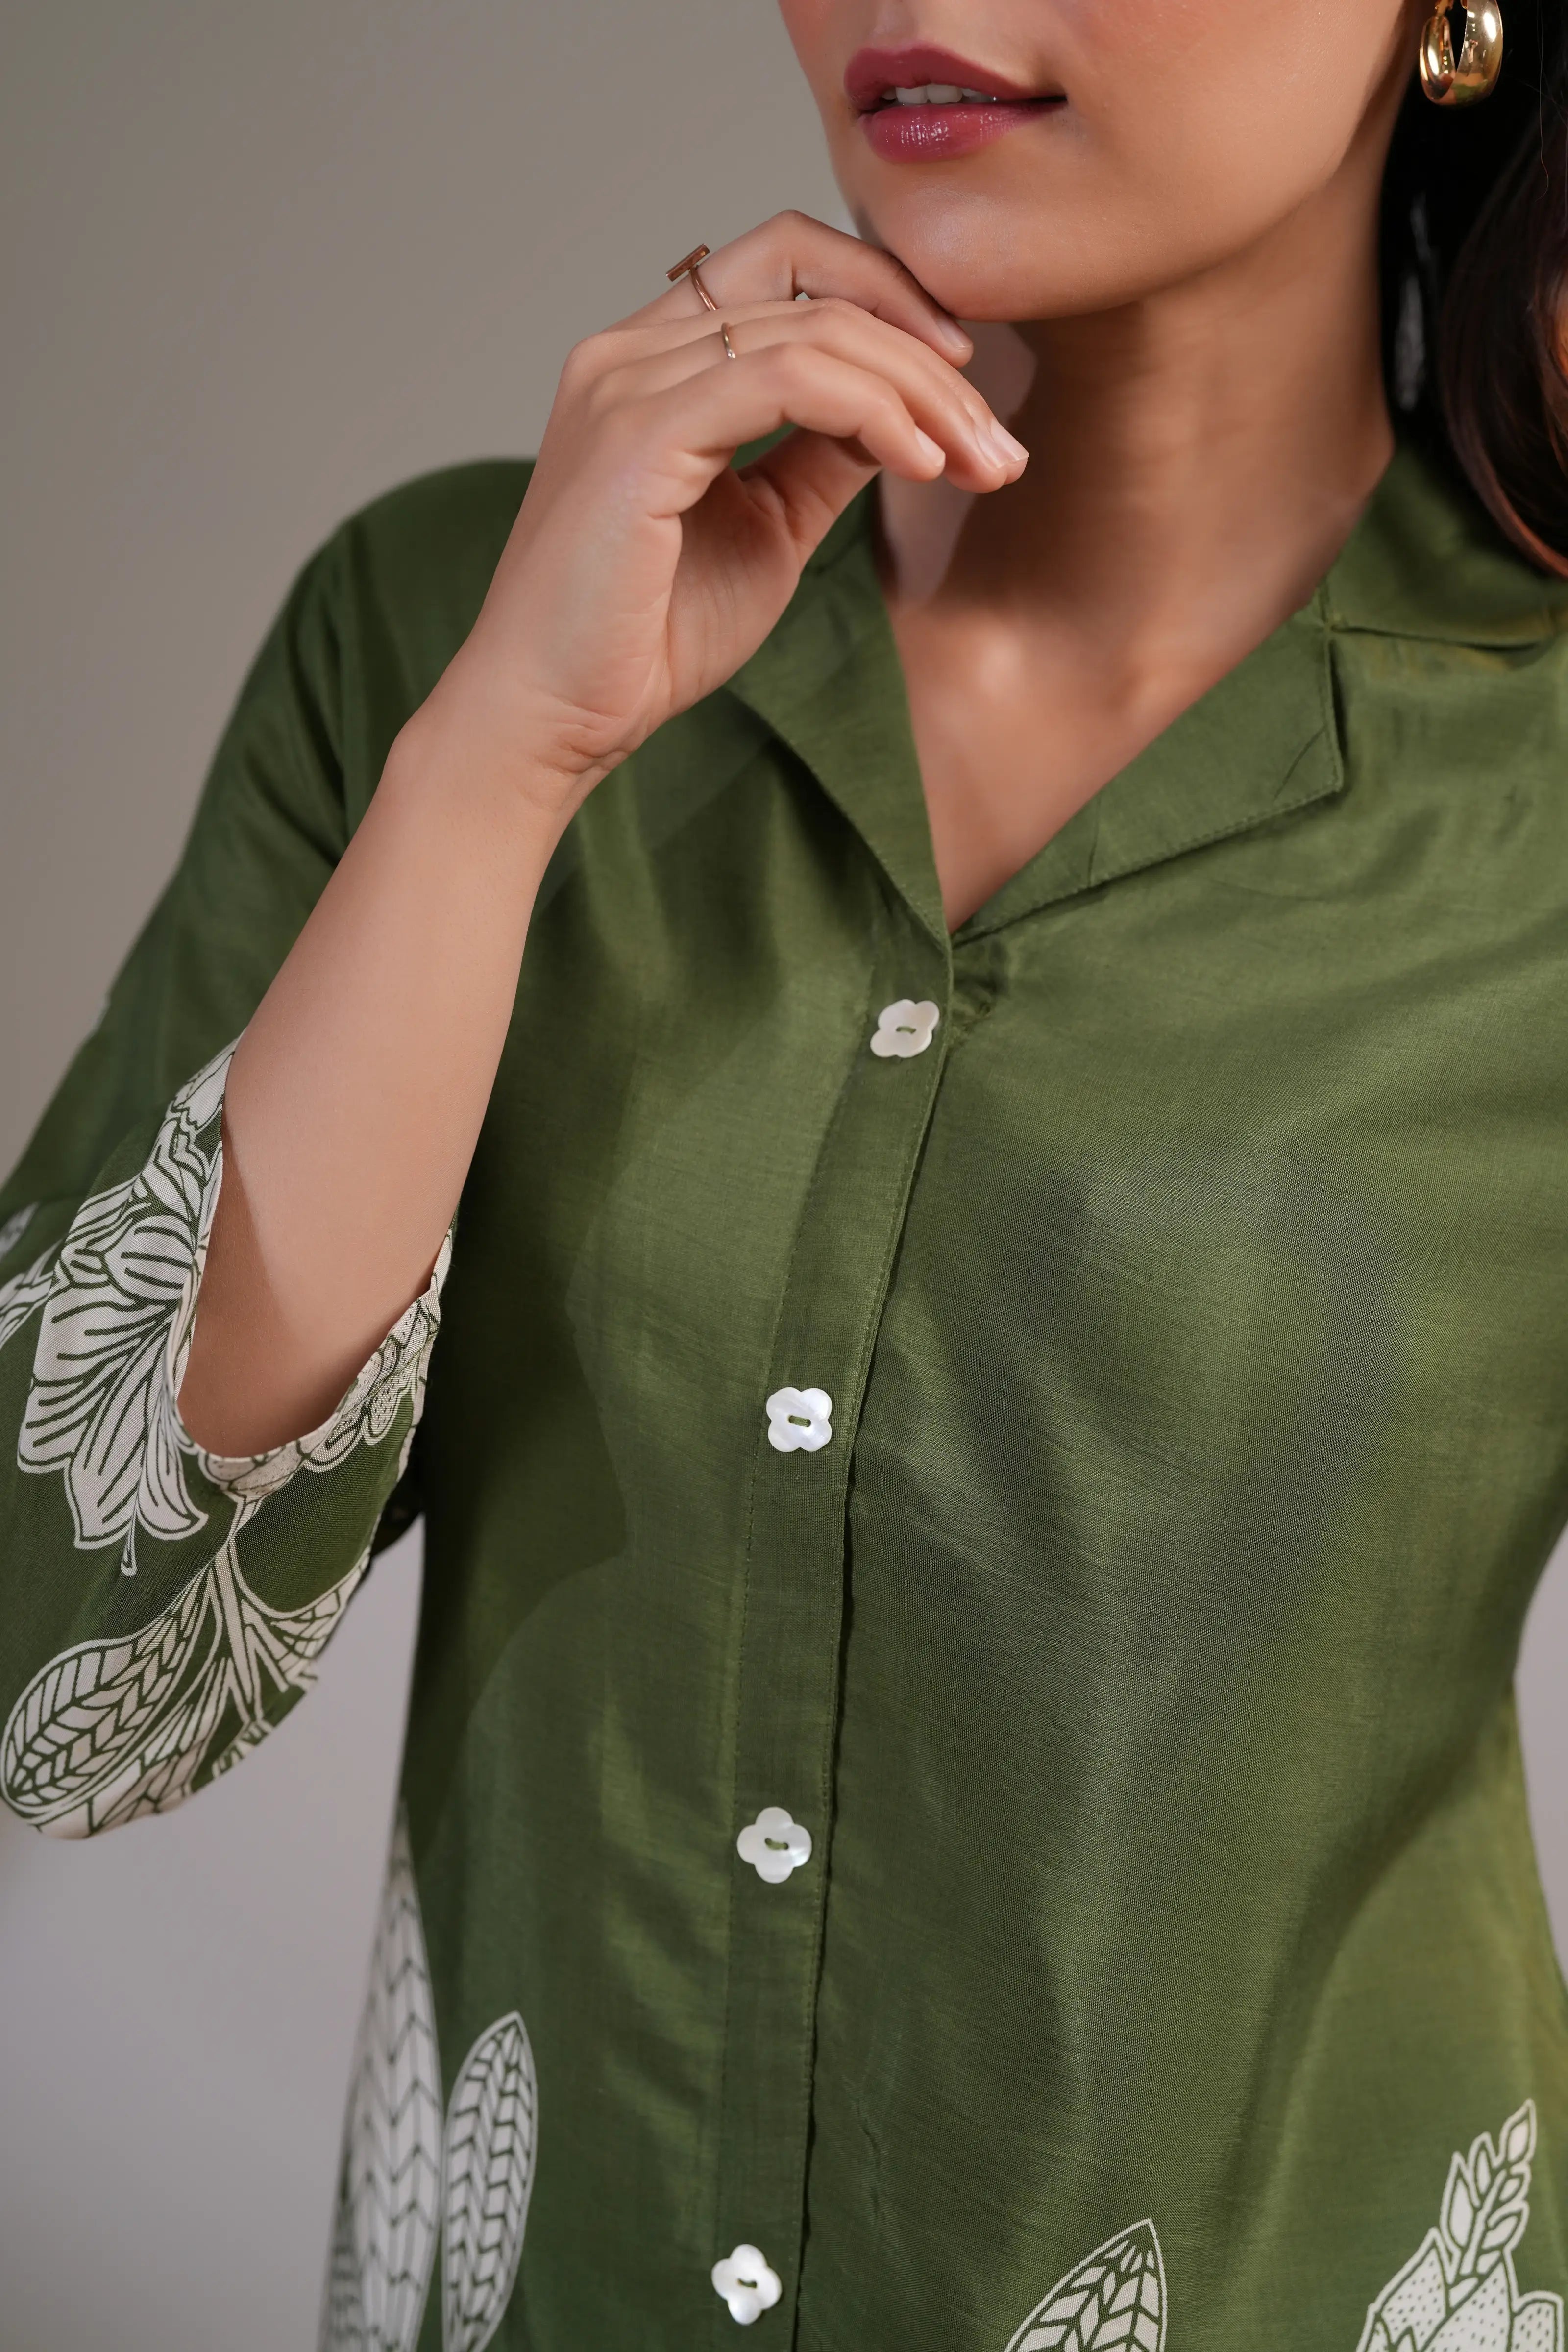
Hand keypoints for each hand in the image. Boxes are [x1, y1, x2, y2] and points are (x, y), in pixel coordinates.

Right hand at [406, 211, 1027, 821]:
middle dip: (929, 362)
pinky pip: (784, 378)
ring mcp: (627, 381)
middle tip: (997, 447)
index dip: (889, 300)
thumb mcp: (767, 527)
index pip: (787, 265)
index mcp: (653, 362)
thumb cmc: (645, 639)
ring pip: (814, 330)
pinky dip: (871, 411)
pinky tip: (920, 462)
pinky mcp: (637, 432)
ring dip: (919, 394)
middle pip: (815, 289)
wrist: (555, 718)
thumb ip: (822, 455)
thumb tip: (904, 412)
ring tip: (978, 463)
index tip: (963, 384)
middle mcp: (630, 350)